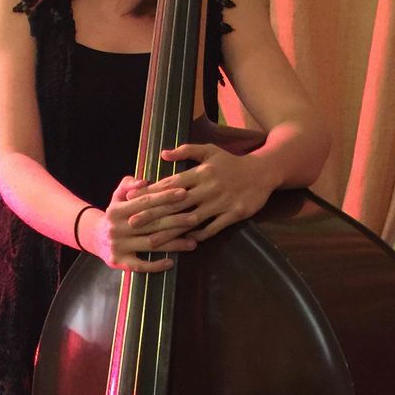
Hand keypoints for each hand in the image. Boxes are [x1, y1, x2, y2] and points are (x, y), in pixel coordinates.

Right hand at [94, 175, 198, 271]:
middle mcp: (116, 228)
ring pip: (151, 244)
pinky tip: (172, 262)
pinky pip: (140, 265)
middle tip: (195, 218)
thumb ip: (129, 185)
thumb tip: (145, 181)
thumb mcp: (117, 197)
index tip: (184, 193)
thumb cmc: (115, 215)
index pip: (145, 202)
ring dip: (173, 244)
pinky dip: (156, 265)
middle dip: (175, 220)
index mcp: (117, 210)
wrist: (94, 238)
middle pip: (151, 223)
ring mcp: (117, 246)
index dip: (165, 197)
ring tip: (193, 242)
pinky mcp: (118, 262)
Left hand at [126, 144, 274, 242]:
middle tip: (132, 223)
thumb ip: (186, 151)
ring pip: (191, 219)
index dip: (150, 192)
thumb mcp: (210, 151)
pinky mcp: (233, 214)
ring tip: (152, 241)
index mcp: (200, 173)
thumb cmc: (232, 162)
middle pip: (175, 204)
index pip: (170, 184)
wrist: (263, 172)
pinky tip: (185, 243)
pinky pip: (213, 228)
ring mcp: (220, 203)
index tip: (131, 200)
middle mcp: (208, 188)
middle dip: (152, 214)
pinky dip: (199, 235)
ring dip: (170, 231)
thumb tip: (162, 154)